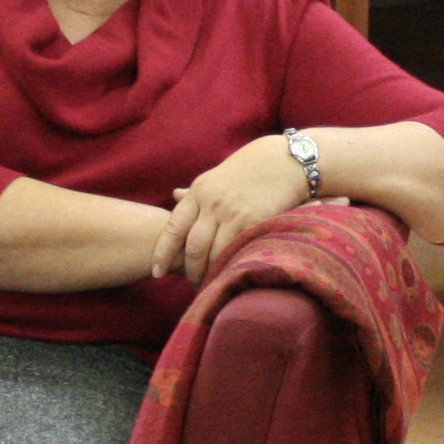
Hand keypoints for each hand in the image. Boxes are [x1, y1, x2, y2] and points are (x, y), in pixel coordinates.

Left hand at [153, 135, 329, 282]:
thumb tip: (174, 196)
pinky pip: (237, 251)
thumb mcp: (217, 175)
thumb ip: (196, 192)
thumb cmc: (252, 167)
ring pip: (214, 253)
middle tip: (194, 285)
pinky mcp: (254, 221)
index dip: (162, 253)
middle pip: (192, 247)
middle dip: (191, 270)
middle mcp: (212, 202)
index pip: (173, 228)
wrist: (287, 159)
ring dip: (211, 273)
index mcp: (199, 191)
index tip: (156, 272)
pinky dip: (232, 266)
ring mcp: (233, 212)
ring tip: (214, 284)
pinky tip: (232, 274)